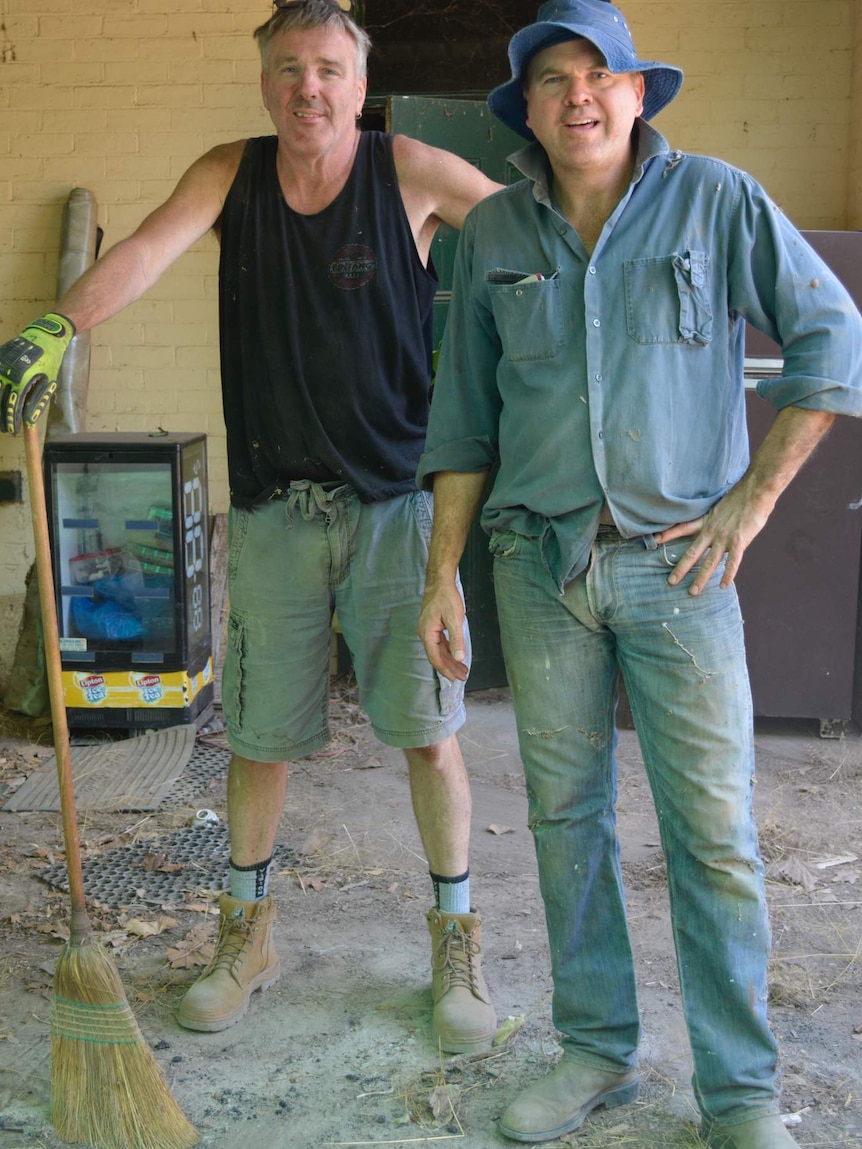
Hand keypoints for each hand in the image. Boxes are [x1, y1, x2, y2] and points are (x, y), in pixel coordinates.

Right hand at [0, 313, 75, 433]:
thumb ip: (37, 401)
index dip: (11, 420)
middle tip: (4, 429)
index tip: (12, 431)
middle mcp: (7, 373)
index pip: (13, 405)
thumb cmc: (49, 360)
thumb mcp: (49, 382)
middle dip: (2, 417)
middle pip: (0, 400)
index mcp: (21, 380)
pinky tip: (1, 400)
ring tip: (0, 418)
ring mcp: (0, 365)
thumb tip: (29, 420)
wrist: (44, 335)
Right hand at [418, 578, 469, 682]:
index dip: (445, 670)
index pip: (435, 658)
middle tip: (462, 677)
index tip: (455, 678)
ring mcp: (428, 630)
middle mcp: (425, 634)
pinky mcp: (433, 627)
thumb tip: (459, 658)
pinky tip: (456, 655)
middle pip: (437, 656)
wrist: (440, 581)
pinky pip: (440, 644)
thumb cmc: (446, 597)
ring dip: (450, 660)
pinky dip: (449, 651)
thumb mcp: (454, 619)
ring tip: (462, 670)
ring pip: (439, 651)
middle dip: (450, 668)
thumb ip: (456, 640)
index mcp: (427, 634)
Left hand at [657, 483, 772, 595]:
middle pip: (693, 552)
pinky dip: (728, 574)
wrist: (756, 490)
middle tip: (670, 582)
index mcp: (707, 521)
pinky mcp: (739, 541)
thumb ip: (715, 520)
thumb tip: (712, 528)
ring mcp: (725, 537)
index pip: (683, 528)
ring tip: (693, 592)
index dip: (669, 534)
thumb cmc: (742, 496)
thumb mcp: (720, 506)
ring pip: (710, 562)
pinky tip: (723, 586)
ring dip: (701, 578)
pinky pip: (733, 562)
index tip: (655, 539)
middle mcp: (712, 531)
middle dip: (681, 568)